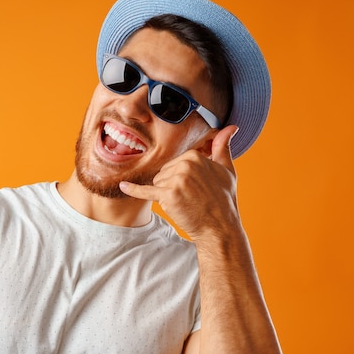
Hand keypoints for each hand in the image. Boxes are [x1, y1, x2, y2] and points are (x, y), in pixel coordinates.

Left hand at [120, 125, 239, 239]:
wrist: (220, 226)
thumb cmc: (223, 199)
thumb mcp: (226, 170)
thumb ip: (223, 147)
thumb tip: (230, 127)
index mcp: (194, 156)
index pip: (173, 163)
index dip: (181, 178)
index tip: (197, 188)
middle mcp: (185, 164)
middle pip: (163, 172)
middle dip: (172, 186)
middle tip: (192, 197)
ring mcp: (176, 180)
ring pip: (157, 184)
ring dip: (167, 195)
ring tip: (186, 202)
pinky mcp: (168, 196)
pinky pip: (146, 191)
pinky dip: (133, 190)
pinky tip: (123, 186)